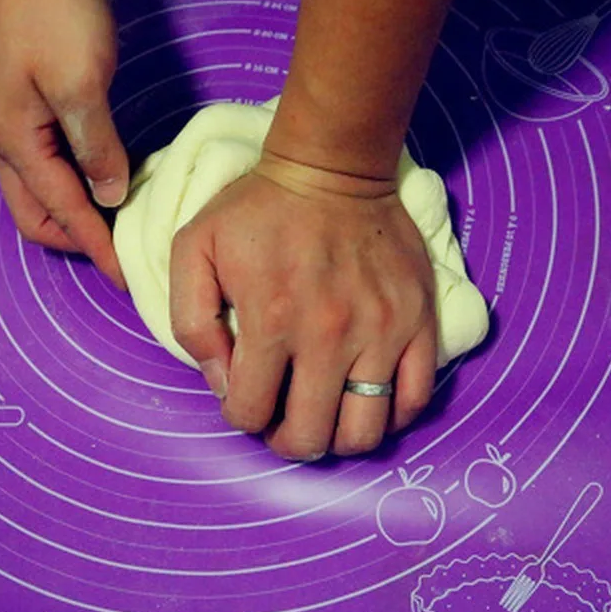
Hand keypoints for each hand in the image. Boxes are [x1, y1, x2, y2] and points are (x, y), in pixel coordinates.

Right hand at [0, 0, 126, 286]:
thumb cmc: (55, 10)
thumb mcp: (82, 85)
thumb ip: (96, 148)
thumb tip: (109, 196)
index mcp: (15, 141)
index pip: (61, 212)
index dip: (96, 247)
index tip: (125, 277)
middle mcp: (6, 138)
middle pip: (35, 212)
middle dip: (74, 238)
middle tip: (120, 250)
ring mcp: (12, 118)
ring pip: (39, 188)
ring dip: (73, 210)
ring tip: (116, 222)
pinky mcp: (27, 100)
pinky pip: (47, 159)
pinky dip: (73, 179)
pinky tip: (103, 177)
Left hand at [169, 153, 437, 459]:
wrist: (332, 170)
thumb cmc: (257, 210)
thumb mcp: (195, 249)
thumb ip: (192, 322)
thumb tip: (221, 384)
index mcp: (272, 319)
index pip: (251, 412)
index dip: (241, 415)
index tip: (245, 398)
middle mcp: (330, 334)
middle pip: (311, 437)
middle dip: (287, 441)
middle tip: (283, 421)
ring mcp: (382, 330)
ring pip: (366, 430)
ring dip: (337, 438)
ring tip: (326, 414)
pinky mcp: (418, 320)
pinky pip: (415, 397)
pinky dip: (391, 414)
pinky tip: (367, 398)